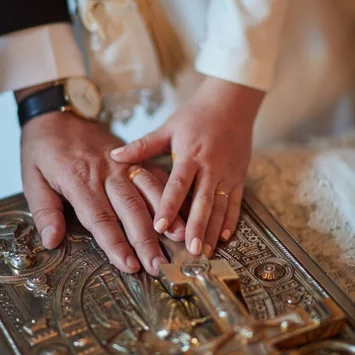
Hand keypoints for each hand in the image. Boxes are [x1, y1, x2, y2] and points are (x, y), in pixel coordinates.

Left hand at [19, 110, 184, 275]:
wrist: (57, 114)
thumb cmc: (43, 148)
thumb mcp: (30, 178)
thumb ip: (44, 211)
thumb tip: (52, 241)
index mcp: (78, 179)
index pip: (100, 218)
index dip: (116, 244)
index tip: (129, 265)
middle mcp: (105, 172)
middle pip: (130, 209)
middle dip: (146, 239)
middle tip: (158, 265)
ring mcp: (122, 163)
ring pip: (148, 191)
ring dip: (166, 215)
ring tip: (180, 238)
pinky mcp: (131, 157)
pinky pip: (154, 174)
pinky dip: (170, 192)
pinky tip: (183, 207)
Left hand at [111, 77, 263, 257]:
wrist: (232, 102)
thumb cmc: (197, 114)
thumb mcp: (168, 127)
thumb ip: (143, 145)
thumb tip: (114, 155)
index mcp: (190, 155)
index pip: (178, 184)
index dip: (169, 206)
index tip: (159, 227)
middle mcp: (211, 167)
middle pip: (203, 201)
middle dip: (197, 227)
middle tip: (190, 251)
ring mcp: (228, 173)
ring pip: (221, 207)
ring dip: (213, 231)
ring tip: (205, 253)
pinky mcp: (239, 176)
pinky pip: (236, 202)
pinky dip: (231, 221)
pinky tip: (224, 238)